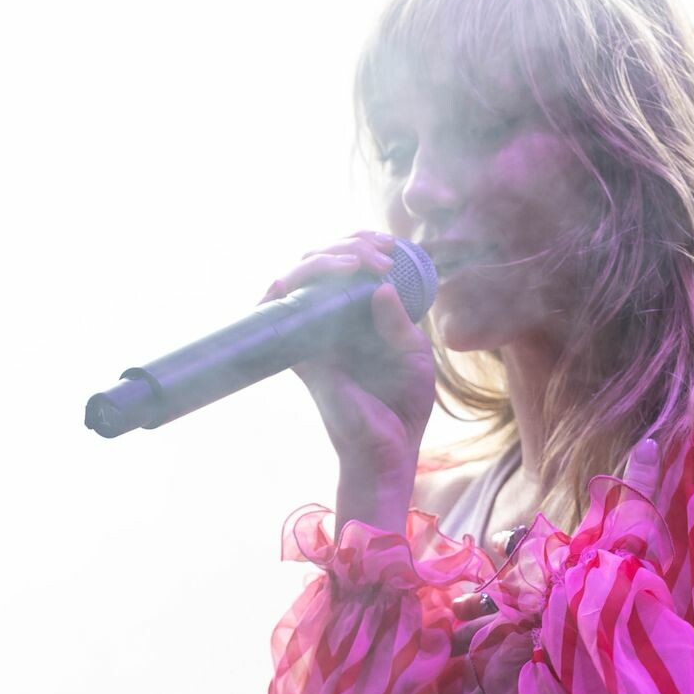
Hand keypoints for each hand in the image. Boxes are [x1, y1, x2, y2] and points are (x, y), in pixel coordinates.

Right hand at [260, 231, 435, 478]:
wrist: (388, 449)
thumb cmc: (403, 406)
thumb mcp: (414, 355)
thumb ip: (399, 321)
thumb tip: (380, 287)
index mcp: (354, 318)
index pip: (344, 267)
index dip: (360, 245)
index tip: (390, 246)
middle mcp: (326, 322)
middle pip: (317, 263)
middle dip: (347, 244)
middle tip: (381, 251)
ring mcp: (308, 336)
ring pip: (295, 276)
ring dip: (326, 257)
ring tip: (361, 260)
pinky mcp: (297, 352)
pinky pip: (279, 308)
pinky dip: (296, 281)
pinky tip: (337, 273)